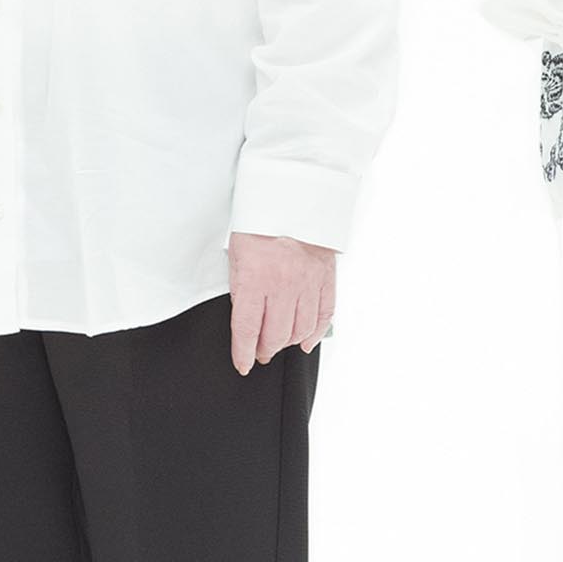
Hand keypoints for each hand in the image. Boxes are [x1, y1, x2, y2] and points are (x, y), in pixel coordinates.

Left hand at [227, 231, 337, 372]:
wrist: (290, 197)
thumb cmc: (258, 224)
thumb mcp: (236, 256)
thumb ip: (240, 289)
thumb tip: (245, 320)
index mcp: (254, 279)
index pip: (246, 329)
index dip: (243, 353)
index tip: (243, 364)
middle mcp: (282, 286)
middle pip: (275, 335)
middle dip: (265, 350)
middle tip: (260, 353)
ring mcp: (307, 283)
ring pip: (300, 330)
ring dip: (288, 343)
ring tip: (280, 344)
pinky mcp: (326, 278)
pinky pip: (324, 315)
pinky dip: (316, 333)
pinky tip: (306, 341)